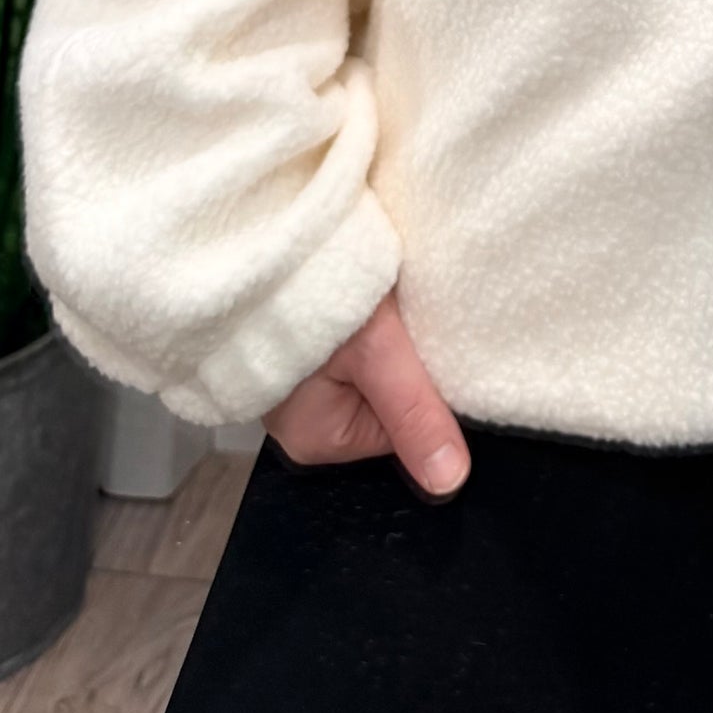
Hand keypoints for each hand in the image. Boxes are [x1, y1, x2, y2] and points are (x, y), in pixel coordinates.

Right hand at [263, 287, 470, 497]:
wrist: (262, 230)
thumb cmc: (310, 292)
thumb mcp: (377, 354)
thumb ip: (413, 415)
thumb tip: (450, 482)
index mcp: (318, 439)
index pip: (404, 429)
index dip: (430, 388)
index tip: (434, 344)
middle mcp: (304, 419)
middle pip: (389, 399)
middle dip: (407, 359)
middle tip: (410, 314)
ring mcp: (298, 380)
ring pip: (374, 369)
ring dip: (390, 335)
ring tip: (391, 297)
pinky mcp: (300, 342)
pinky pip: (351, 345)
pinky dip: (368, 319)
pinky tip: (371, 291)